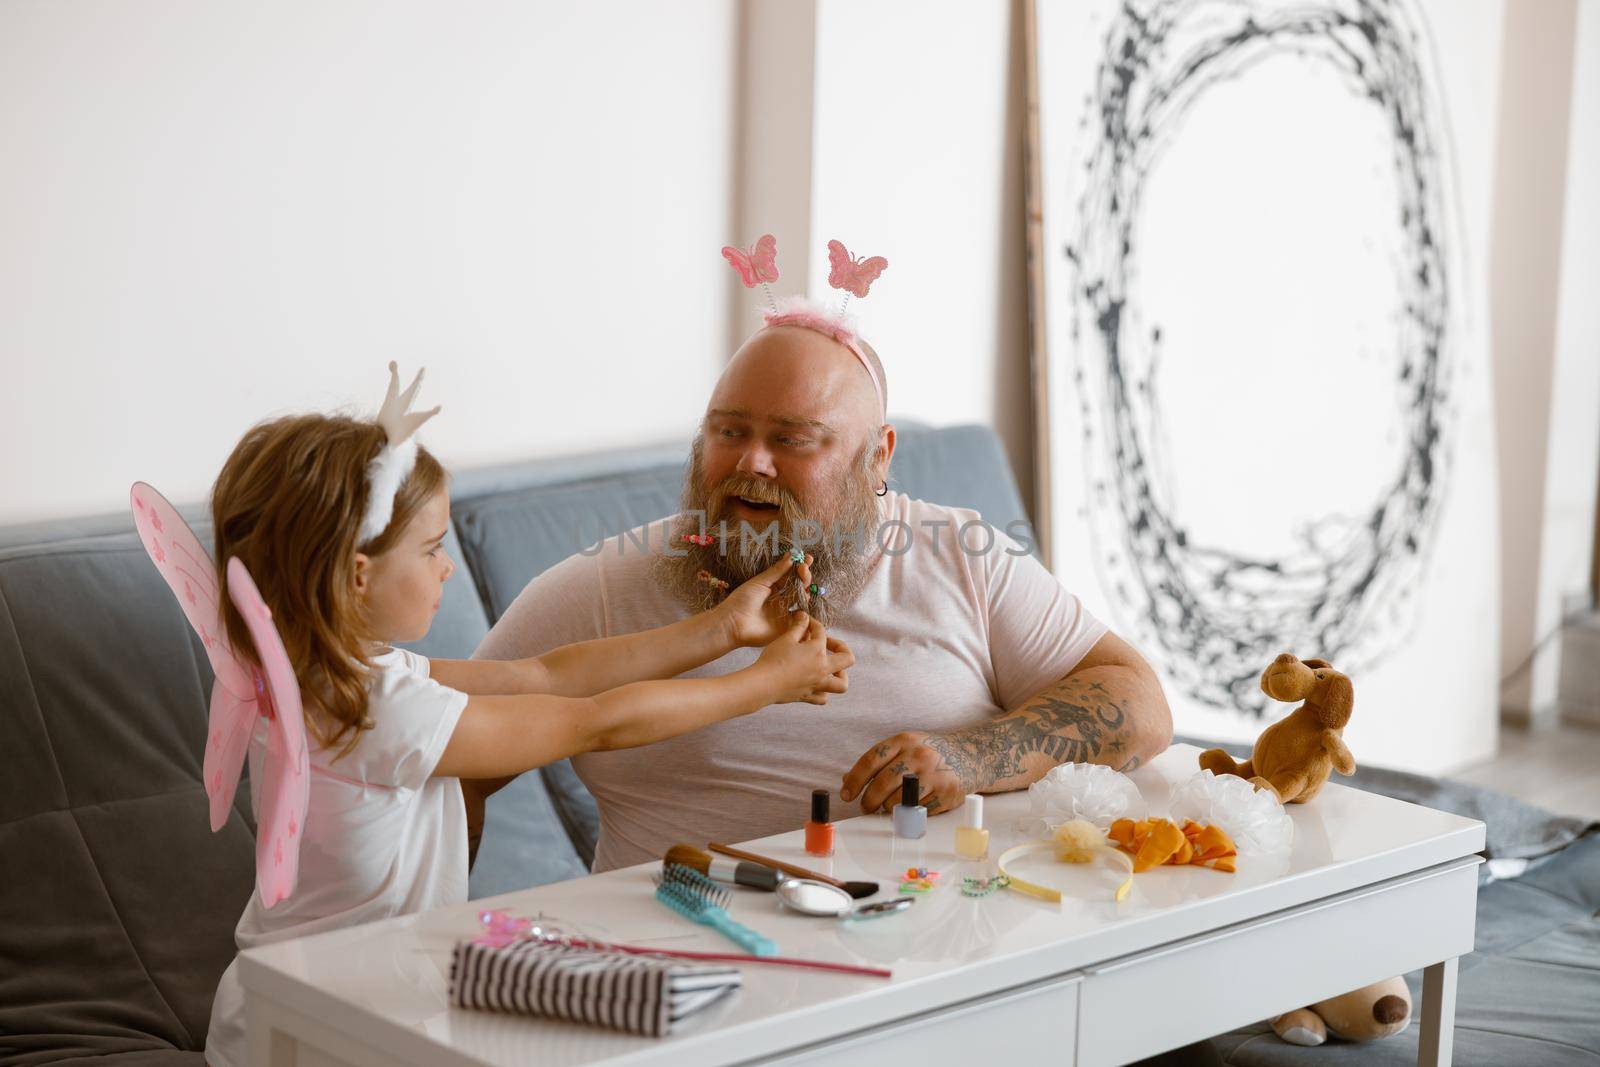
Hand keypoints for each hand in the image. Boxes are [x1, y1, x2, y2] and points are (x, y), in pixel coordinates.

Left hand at [715, 553, 813, 647]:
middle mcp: (780, 599)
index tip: (806, 558)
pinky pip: (801, 617)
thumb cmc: (741, 600)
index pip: (789, 575)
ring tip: (804, 577)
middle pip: (797, 586)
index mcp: (771, 588)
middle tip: (804, 566)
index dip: (798, 567)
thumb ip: (776, 571)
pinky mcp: (787, 626)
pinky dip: (805, 606)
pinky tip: (806, 594)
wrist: (733, 623)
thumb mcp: (759, 582)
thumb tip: (790, 557)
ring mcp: (784, 612)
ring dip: (805, 587)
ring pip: (801, 598)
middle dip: (804, 574)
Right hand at [753, 612, 853, 704]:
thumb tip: (804, 615)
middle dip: (841, 648)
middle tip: (828, 644)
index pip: (821, 632)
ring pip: (841, 684)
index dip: (813, 624)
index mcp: (817, 651)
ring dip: (840, 675)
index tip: (806, 622)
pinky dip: (823, 692)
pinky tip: (815, 685)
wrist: (763, 684)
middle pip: (847, 659)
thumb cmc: (774, 659)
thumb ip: (798, 626)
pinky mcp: (808, 696)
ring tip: (830, 669)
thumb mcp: (786, 638)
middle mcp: (822, 668)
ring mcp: (817, 685)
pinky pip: (823, 698)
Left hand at [841, 731, 970, 815]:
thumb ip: (878, 761)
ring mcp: (933, 775)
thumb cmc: (931, 752)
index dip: (855, 780)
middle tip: (866, 807)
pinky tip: (910, 807)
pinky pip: (917, 811)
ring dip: (888, 808)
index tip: (846, 794)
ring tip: (890, 806)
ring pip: (897, 801)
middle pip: (882, 784)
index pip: (871, 760)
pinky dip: (909, 813)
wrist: (971, 755)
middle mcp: (919, 755)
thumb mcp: (905, 747)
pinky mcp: (946, 793)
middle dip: (868, 800)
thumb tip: (848, 780)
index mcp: (904, 741)